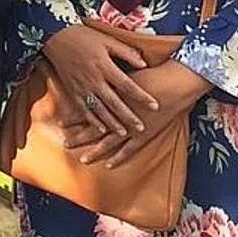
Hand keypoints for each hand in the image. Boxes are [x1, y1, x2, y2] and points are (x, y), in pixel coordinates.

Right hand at [39, 24, 158, 137]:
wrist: (56, 37)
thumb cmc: (84, 36)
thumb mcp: (107, 39)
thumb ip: (126, 52)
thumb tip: (144, 64)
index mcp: (104, 66)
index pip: (127, 85)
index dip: (141, 96)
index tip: (155, 106)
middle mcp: (93, 80)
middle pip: (115, 102)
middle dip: (128, 116)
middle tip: (141, 128)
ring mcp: (82, 87)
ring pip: (99, 110)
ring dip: (112, 123)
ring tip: (124, 133)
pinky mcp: (72, 91)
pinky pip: (83, 109)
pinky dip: (92, 120)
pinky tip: (101, 129)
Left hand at [69, 63, 208, 167]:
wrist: (175, 83)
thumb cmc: (151, 74)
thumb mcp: (126, 71)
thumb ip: (111, 77)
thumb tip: (97, 74)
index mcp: (112, 98)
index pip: (89, 110)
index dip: (75, 116)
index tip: (62, 122)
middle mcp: (118, 115)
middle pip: (95, 128)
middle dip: (79, 136)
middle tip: (66, 143)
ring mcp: (131, 127)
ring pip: (109, 142)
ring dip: (95, 151)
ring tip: (82, 159)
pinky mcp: (144, 134)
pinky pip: (129, 149)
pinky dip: (119, 157)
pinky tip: (109, 165)